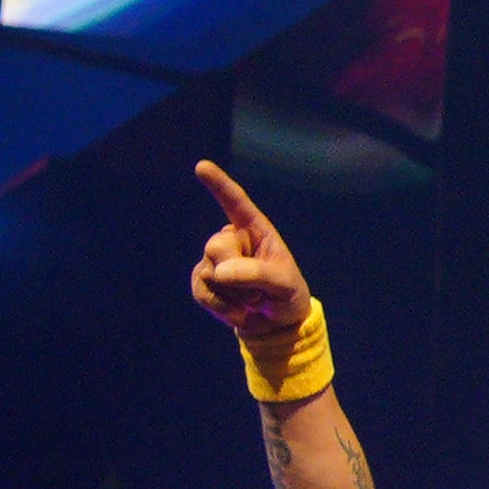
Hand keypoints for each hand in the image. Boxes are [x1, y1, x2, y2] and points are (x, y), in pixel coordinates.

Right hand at [190, 160, 311, 342]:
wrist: (276, 322)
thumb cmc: (286, 294)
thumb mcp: (284, 284)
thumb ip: (258, 274)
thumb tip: (219, 271)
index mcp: (255, 229)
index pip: (235, 203)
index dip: (219, 184)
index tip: (202, 166)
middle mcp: (232, 239)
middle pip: (216, 247)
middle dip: (236, 273)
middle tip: (260, 291)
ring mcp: (213, 259)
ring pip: (210, 273)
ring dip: (235, 295)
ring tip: (254, 299)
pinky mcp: (202, 280)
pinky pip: (202, 292)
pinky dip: (222, 307)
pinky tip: (239, 311)